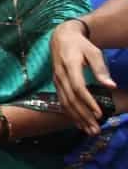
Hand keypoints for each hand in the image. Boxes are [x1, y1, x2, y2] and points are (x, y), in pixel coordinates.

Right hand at [52, 18, 114, 135]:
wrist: (61, 38)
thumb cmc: (80, 45)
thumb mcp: (93, 52)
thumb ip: (101, 69)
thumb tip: (111, 85)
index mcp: (69, 66)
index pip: (78, 87)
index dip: (88, 101)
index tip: (100, 113)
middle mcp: (60, 75)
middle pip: (70, 99)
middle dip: (83, 115)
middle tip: (96, 128)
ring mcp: (56, 80)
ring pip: (65, 103)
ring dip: (77, 118)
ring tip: (89, 130)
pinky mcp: (56, 84)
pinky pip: (62, 101)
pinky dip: (70, 114)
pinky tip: (79, 123)